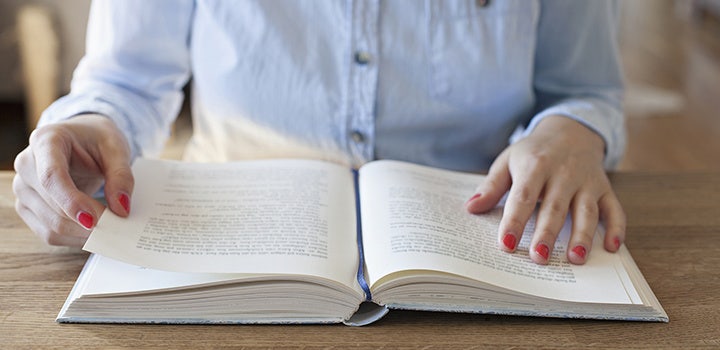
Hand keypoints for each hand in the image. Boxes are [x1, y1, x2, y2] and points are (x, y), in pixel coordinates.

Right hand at [13, 114, 133, 246]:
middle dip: (87, 221)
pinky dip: (75, 238)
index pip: (51, 176)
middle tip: (118, 226)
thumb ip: (121, 176)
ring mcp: (24, 188)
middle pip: (51, 206)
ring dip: (82, 233)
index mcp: (46, 141)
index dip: (71, 201)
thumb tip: (122, 208)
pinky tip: (95, 232)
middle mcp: (27, 164)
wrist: (82, 140)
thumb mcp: (116, 148)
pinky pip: (49, 233)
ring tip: (110, 228)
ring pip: (50, 225)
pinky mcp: (28, 207)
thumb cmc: (96, 139)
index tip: (93, 220)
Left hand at [465, 115, 625, 264]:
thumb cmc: (533, 152)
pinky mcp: (605, 188)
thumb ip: (491, 186)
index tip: (506, 244)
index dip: (514, 221)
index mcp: (535, 166)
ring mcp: (587, 181)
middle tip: (539, 257)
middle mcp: (563, 174)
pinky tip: (612, 247)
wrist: (570, 129)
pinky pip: (615, 208)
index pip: (523, 196)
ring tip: (576, 259)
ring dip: (583, 235)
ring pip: (586, 211)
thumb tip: (471, 209)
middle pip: (555, 207)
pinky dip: (617, 228)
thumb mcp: (508, 161)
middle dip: (547, 233)